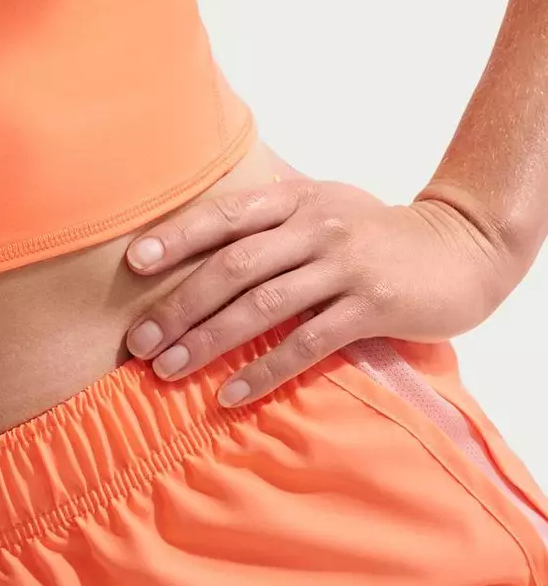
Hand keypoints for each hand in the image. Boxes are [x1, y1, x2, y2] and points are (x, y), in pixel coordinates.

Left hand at [121, 177, 521, 408]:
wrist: (459, 247)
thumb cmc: (376, 230)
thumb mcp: (324, 204)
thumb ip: (273, 216)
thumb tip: (205, 232)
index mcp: (294, 199)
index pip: (224, 215)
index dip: (177, 237)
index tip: (134, 262)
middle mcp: (313, 227)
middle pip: (233, 265)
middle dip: (180, 304)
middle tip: (139, 339)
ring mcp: (342, 266)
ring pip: (262, 305)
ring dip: (209, 340)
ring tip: (170, 368)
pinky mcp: (371, 306)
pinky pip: (308, 343)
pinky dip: (266, 370)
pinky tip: (232, 395)